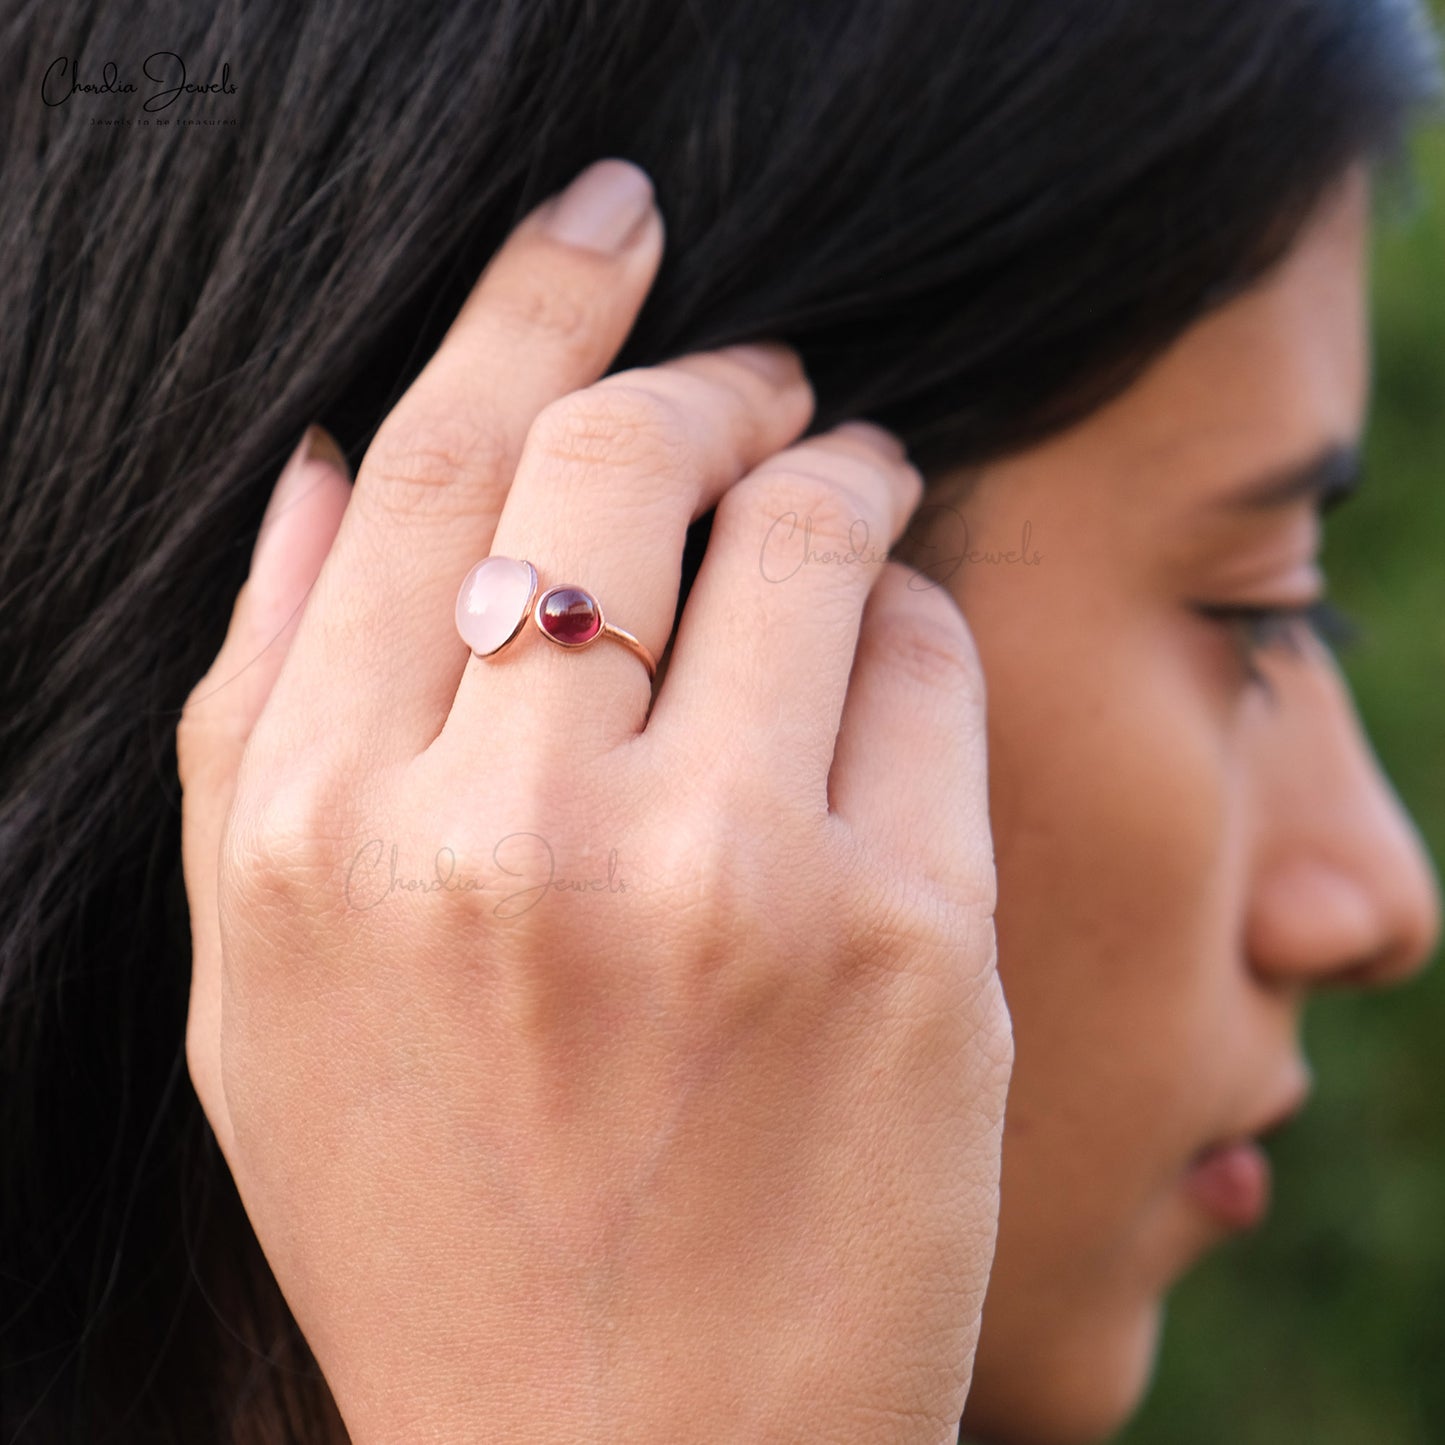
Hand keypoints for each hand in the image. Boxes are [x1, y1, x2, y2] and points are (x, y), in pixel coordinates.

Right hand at [177, 158, 1011, 1444]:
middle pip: (621, 454)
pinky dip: (910, 620)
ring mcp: (724, 884)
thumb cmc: (442, 1223)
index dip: (527, 302)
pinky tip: (882, 664)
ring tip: (845, 475)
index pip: (434, 466)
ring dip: (835, 463)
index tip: (600, 226)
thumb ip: (257, 712)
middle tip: (759, 372)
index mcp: (323, 836)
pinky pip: (926, 664)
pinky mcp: (906, 946)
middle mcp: (511, 838)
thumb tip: (324, 466)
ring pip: (804, 523)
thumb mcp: (264, 986)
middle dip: (710, 370)